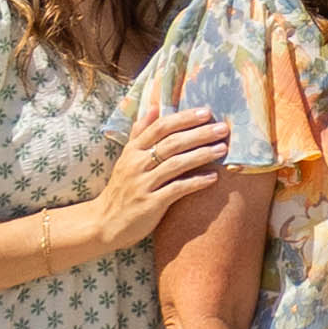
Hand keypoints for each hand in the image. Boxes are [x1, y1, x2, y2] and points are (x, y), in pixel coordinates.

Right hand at [72, 102, 233, 257]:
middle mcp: (136, 164)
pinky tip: (213, 178)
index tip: (206, 112)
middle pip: (171, 143)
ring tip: (222, 148)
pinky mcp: (149, 204)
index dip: (184, 118)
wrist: (104, 222)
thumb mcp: (126, 158)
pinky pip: (176, 190)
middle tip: (222, 128)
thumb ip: (140, 132)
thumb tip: (154, 106)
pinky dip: (195, 182)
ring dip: (201, 155)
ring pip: (175, 164)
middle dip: (199, 134)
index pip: (160, 127)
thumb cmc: (122, 188)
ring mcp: (142, 184)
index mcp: (133, 150)